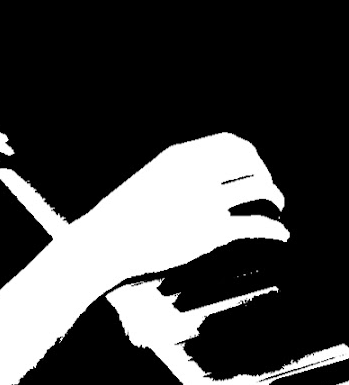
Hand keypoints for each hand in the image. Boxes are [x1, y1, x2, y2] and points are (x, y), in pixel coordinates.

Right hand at [75, 132, 288, 284]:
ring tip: (277, 210)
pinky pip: (257, 225)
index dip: (250, 155)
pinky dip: (275, 230)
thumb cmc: (121, 216)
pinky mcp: (212, 232)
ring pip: (260, 189)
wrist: (105, 241)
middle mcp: (198, 173)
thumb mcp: (150, 180)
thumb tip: (202, 180)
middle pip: (251, 163)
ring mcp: (206, 201)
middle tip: (268, 191)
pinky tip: (279, 236)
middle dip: (265, 175)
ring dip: (276, 199)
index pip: (231, 143)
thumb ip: (178, 175)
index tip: (253, 168)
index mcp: (180, 157)